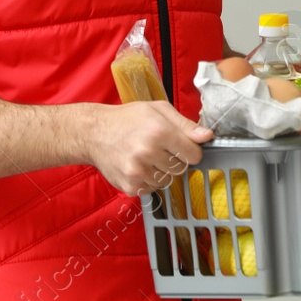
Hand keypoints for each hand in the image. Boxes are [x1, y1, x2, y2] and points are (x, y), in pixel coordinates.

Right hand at [85, 100, 212, 196]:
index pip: (194, 155)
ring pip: (167, 181)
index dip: (189, 150)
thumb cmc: (127, 119)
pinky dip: (148, 181)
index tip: (180, 145)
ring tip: (146, 156)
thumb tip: (208, 136)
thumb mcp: (157, 110)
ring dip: (161, 171)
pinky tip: (137, 166)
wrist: (93, 133)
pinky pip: (152, 189)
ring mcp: (138, 172)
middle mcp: (148, 153)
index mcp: (159, 132)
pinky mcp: (130, 186)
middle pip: (181, 169)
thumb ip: (185, 124)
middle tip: (158, 148)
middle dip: (174, 159)